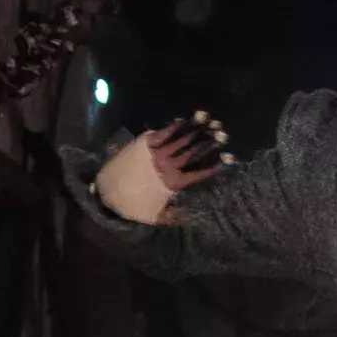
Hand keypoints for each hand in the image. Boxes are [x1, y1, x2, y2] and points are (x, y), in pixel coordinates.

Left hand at [95, 115, 233, 223]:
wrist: (108, 190)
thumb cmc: (132, 206)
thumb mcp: (155, 216)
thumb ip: (175, 216)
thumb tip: (192, 215)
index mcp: (173, 183)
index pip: (199, 172)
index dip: (215, 165)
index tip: (229, 158)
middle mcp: (168, 165)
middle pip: (193, 152)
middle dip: (209, 142)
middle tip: (224, 135)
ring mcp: (156, 152)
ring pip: (181, 139)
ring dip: (196, 130)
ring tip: (211, 122)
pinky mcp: (144, 143)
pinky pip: (163, 132)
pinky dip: (175, 126)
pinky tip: (185, 120)